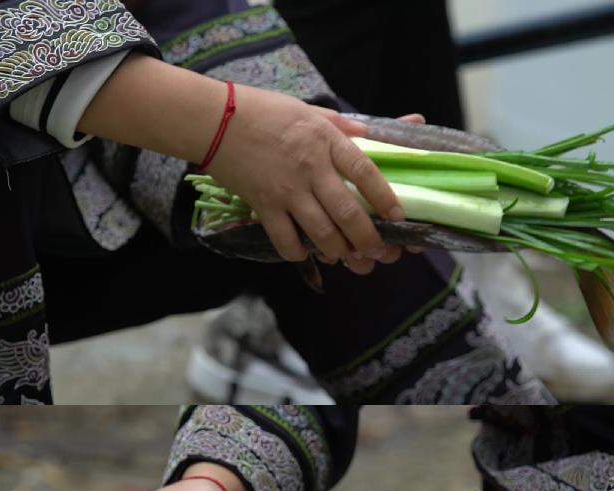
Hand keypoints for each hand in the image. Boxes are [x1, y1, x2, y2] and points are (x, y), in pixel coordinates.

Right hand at [206, 86, 405, 274]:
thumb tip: (376, 130)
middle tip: (378, 252)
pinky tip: (306, 254)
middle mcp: (310, 169)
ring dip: (338, 250)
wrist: (215, 120)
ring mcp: (286, 190)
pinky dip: (297, 252)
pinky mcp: (262, 205)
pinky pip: (284, 238)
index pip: (365, 174)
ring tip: (348, 258)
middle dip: (367, 238)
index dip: (386, 198)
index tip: (398, 216)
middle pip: (347, 211)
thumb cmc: (263, 110)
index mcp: (326, 141)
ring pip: (320, 231)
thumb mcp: (310, 111)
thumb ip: (344, 126)